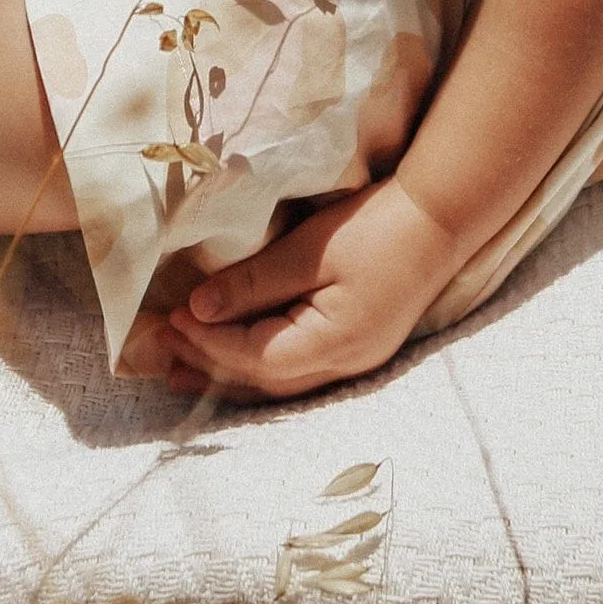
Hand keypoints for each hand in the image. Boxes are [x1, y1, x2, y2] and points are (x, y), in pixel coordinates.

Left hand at [163, 182, 463, 402]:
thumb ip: (253, 284)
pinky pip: (296, 370)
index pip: (252, 357)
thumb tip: (198, 310)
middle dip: (209, 365)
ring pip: (279, 384)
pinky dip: (258, 366)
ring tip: (182, 370)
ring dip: (229, 376)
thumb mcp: (309, 250)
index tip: (171, 315)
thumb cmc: (377, 227)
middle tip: (160, 349)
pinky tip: (237, 361)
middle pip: (263, 382)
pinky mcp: (356, 347)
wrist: (442, 219)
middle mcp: (343, 365)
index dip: (207, 340)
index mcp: (331, 344)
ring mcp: (353, 361)